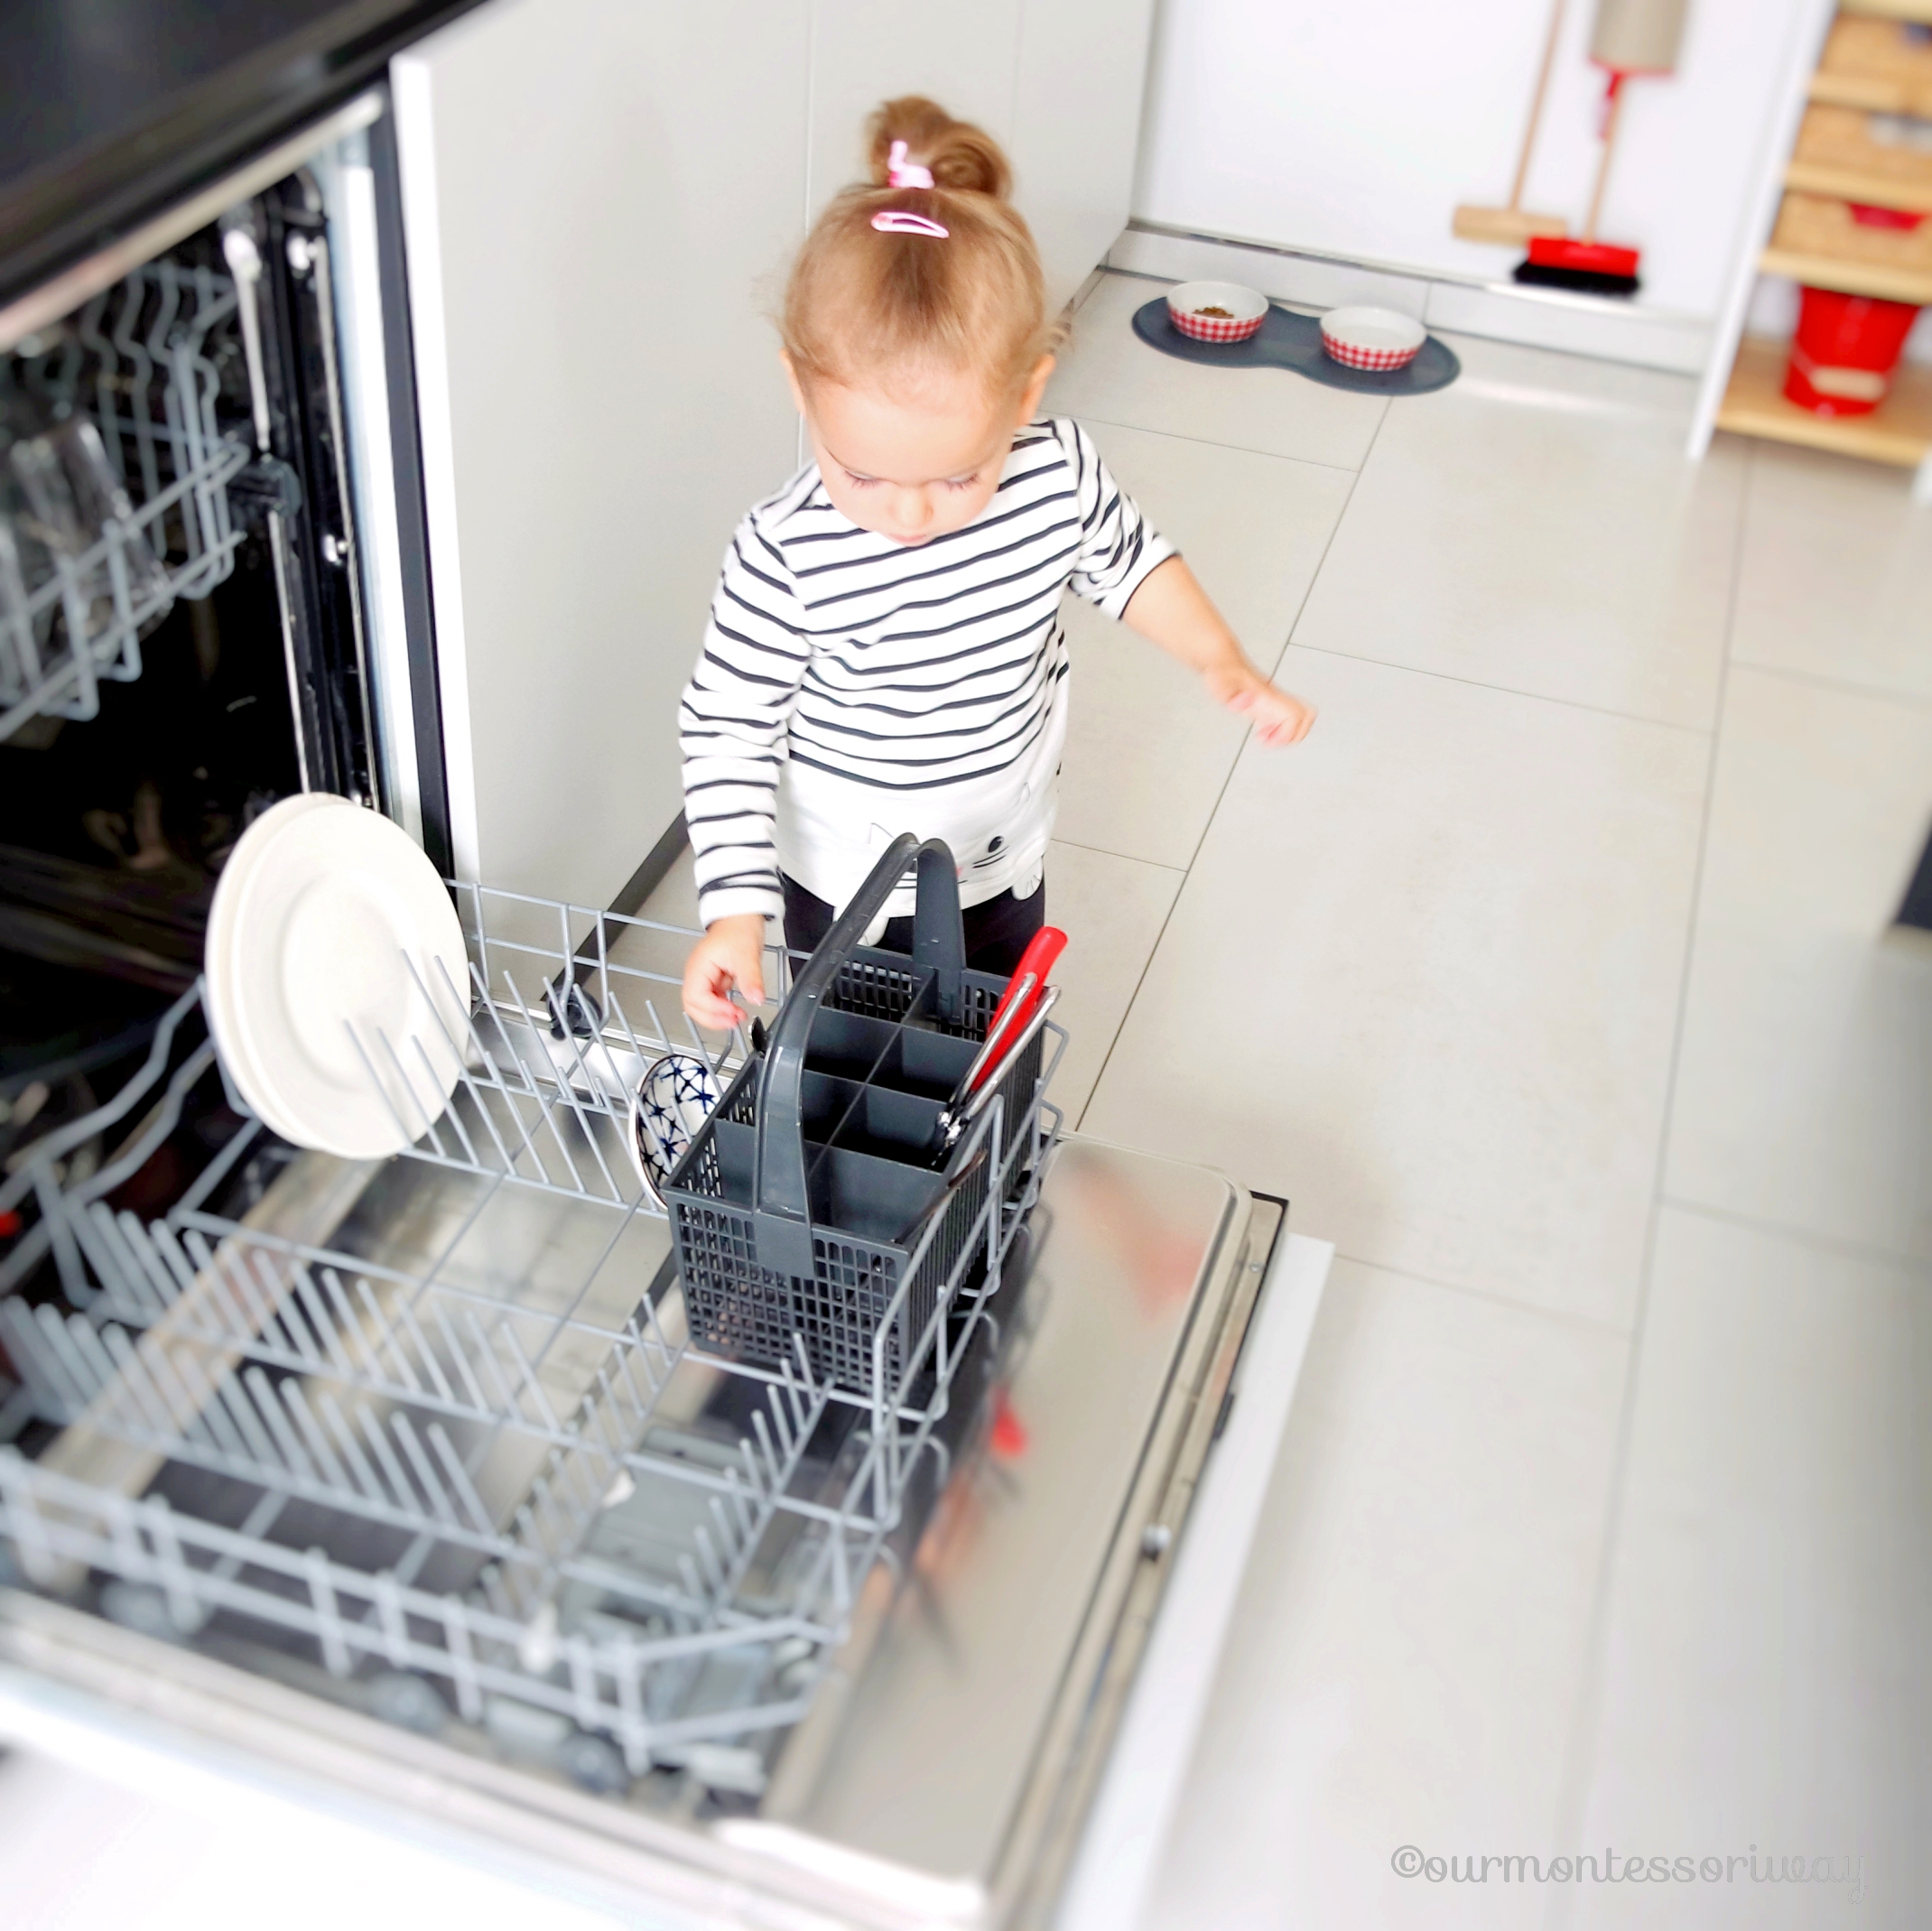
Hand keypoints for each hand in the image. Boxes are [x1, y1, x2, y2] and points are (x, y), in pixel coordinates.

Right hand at [682, 914, 766, 1030]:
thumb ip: (751, 979)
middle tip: (733, 1021)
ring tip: (736, 1017)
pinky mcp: (713, 980)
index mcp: (698, 967)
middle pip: (693, 1006)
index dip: (713, 1008)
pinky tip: (735, 1009)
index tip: (733, 1011)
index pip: (696, 997)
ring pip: (700, 1006)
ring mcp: (703, 977)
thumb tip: (756, 999)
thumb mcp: (747, 955)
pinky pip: (711, 1000)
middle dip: (711, 1018)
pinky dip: (721, 1008)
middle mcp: (696, 974)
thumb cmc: (738, 929)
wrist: (741, 917)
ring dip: (716, 1015)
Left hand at [1205, 663, 1316, 746]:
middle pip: (1307, 716)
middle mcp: (1275, 697)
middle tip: (1273, 740)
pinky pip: (1287, 717)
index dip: (1286, 733)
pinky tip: (1263, 732)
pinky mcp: (1268, 702)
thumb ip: (1233, 695)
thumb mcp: (1221, 684)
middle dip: (1294, 735)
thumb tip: (1247, 701)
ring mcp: (1274, 699)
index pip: (1295, 716)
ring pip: (1302, 717)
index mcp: (1268, 695)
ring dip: (1290, 733)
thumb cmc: (1221, 671)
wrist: (1222, 659)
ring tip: (1269, 738)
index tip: (1267, 739)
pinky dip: (1281, 730)